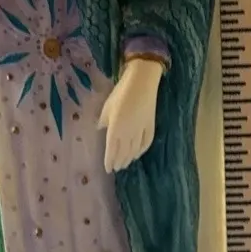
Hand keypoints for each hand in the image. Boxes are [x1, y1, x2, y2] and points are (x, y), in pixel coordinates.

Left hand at [97, 56, 162, 171]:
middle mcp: (128, 134)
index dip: (109, 161)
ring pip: (134, 150)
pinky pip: (146, 143)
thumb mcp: (106, 106)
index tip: (108, 169)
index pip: (111, 151)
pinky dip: (141, 150)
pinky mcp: (151, 126)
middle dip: (119, 162)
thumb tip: (100, 129)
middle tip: (116, 168)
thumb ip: (103, 120)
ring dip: (129, 159)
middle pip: (123, 153)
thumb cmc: (120, 93)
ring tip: (125, 164)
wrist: (141, 82)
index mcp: (115, 129)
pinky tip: (138, 154)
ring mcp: (141, 131)